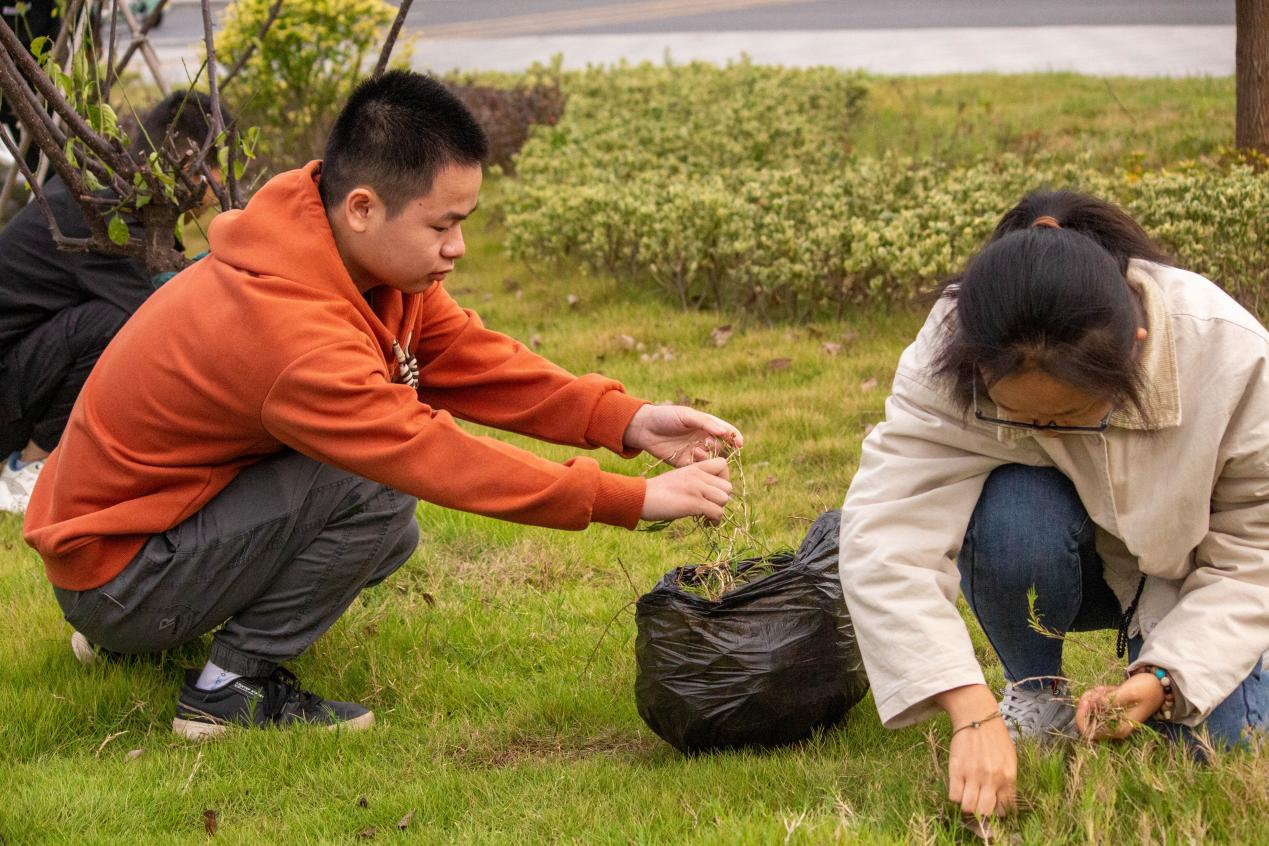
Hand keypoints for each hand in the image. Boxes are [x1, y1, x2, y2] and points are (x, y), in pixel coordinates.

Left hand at [623, 404, 743, 465]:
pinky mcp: (684, 463)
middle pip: (721, 447)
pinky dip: (699, 464)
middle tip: (712, 444)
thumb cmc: (666, 416)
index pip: (726, 432)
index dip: (735, 437)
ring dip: (709, 456)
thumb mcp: (686, 415)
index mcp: (706, 425)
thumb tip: (724, 432)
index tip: (739, 443)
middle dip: (721, 447)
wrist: (644, 428)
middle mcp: (703, 439)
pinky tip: (693, 456)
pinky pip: (697, 467)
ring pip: (710, 459)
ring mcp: (694, 451)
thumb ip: (706, 423)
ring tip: (699, 450)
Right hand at [641, 457, 731, 523]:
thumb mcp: (679, 477)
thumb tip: (710, 493)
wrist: (639, 497)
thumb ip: (695, 480)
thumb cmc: (657, 491)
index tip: (715, 490)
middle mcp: (698, 475)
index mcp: (694, 467)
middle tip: (711, 506)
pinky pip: (717, 512)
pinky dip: (714, 521)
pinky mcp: (694, 503)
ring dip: (718, 510)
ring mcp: (696, 488)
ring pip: (724, 499)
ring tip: (708, 516)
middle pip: (727, 486)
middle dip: (721, 499)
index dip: (724, 479)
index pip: (723, 464)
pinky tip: (707, 523)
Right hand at [937, 684, 1016, 817]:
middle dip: (982, 813)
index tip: (993, 808)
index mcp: (1008, 776)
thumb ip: (1007, 781)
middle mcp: (992, 779)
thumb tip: (1001, 802)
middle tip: (979, 805)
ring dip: (967, 806)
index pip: (1005, 809)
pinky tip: (958, 788)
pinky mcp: (956, 770)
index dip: (998, 812)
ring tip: (968, 797)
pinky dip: (955, 796)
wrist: (976, 716)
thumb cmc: (995, 737)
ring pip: (968, 807)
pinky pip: (953, 796)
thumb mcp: (1009, 759)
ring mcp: (973, 775)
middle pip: (985, 812)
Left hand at [1075, 673, 1163, 740]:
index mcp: (1118, 729)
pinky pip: (1095, 701)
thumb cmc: (1146, 689)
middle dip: (1088, 701)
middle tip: (1098, 690)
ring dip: (1093, 695)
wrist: (1159, 685)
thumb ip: (1109, 700)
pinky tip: (1109, 688)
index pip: (1088, 732)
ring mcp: (1111, 717)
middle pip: (1085, 718)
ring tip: (1108, 688)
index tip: (1087, 701)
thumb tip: (1091, 704)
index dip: (1082, 716)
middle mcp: (1113, 727)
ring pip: (1089, 708)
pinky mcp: (1110, 709)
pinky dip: (1098, 693)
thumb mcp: (1128, 693)